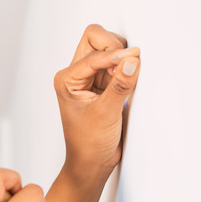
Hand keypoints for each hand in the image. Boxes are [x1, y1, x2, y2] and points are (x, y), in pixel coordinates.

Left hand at [54, 24, 140, 173]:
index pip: (93, 54)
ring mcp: (91, 77)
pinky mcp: (105, 83)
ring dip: (121, 57)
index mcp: (66, 79)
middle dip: (114, 47)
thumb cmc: (88, 143)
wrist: (91, 162)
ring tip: (126, 80)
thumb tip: (132, 60)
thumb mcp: (106, 113)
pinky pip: (118, 63)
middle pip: (95, 39)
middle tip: (127, 66)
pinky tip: (130, 81)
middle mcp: (76, 74)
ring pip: (108, 48)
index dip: (114, 56)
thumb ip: (120, 86)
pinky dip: (126, 66)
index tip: (134, 59)